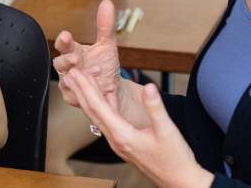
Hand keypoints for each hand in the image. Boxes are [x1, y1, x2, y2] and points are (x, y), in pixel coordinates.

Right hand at [52, 0, 124, 111]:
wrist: (114, 91)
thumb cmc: (106, 67)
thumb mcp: (107, 45)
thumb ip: (105, 26)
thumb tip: (107, 3)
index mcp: (73, 52)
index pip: (63, 44)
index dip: (63, 40)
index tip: (66, 36)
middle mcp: (68, 68)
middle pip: (59, 63)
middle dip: (66, 60)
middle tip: (75, 57)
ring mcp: (69, 83)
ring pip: (66, 80)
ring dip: (77, 76)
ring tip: (94, 71)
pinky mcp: (74, 98)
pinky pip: (74, 96)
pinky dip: (84, 91)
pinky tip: (94, 87)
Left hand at [62, 70, 213, 187]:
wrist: (179, 181)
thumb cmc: (175, 159)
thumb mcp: (167, 130)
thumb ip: (155, 108)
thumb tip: (149, 87)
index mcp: (122, 135)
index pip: (98, 107)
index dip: (86, 88)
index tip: (76, 73)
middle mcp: (115, 140)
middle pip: (92, 111)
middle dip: (81, 91)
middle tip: (71, 73)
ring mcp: (118, 143)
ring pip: (98, 117)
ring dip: (89, 99)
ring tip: (82, 83)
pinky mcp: (124, 144)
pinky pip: (107, 122)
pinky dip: (102, 107)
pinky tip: (104, 99)